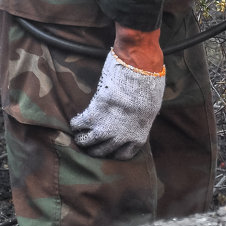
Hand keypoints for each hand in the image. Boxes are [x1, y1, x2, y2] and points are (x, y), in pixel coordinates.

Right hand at [69, 28, 164, 159]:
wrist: (140, 70)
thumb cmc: (149, 84)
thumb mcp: (151, 108)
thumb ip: (140, 119)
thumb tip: (135, 118)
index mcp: (137, 137)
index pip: (121, 155)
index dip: (113, 150)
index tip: (108, 144)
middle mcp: (120, 138)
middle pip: (101, 152)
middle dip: (94, 147)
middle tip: (89, 140)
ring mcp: (105, 129)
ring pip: (86, 143)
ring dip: (81, 138)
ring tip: (79, 133)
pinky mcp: (93, 115)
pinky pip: (77, 126)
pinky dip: (75, 123)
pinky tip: (76, 119)